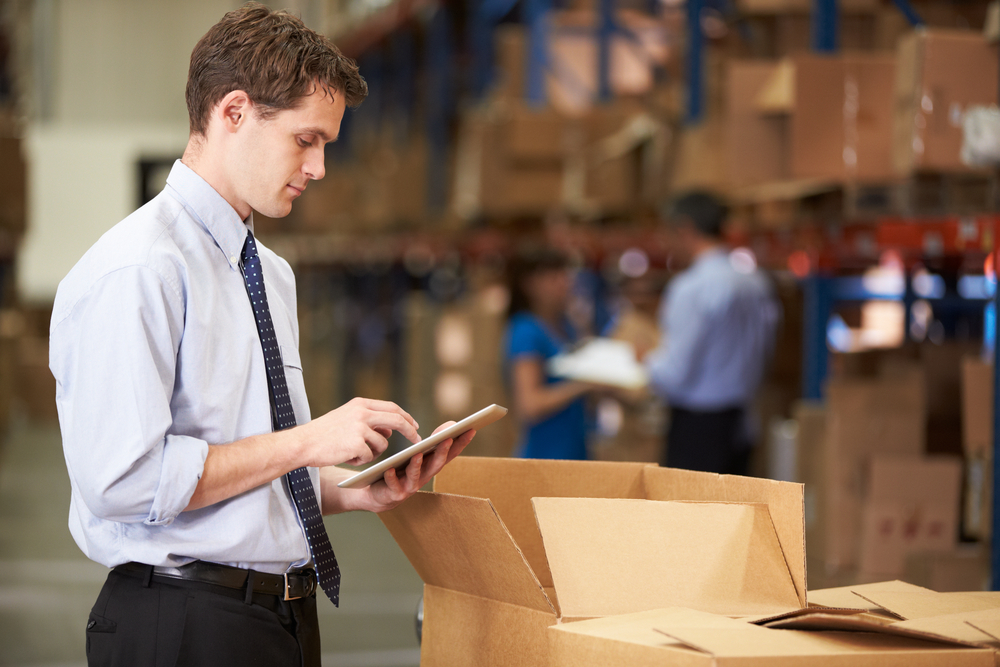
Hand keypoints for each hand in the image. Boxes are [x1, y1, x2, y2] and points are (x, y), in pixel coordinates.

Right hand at [295, 397, 419, 467]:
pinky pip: (369, 457)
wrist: (303, 443)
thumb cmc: (324, 434)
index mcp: (360, 404)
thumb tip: (390, 430)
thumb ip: (368, 420)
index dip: (406, 417)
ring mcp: (360, 428)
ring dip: (372, 453)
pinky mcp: (356, 444)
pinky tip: (345, 456)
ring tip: (351, 452)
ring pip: (382, 445)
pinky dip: (360, 461)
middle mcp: (362, 413)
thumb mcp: (347, 418)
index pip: (392, 407)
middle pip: (397, 420)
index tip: (415, 425)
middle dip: (410, 432)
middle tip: (418, 441)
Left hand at [347, 421, 475, 512]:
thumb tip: (451, 423)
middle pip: (436, 464)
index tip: (471, 429)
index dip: (461, 442)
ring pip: (416, 476)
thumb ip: (434, 440)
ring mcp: (410, 486)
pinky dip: (391, 477)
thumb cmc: (403, 470)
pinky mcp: (395, 493)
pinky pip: (393, 485)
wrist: (381, 494)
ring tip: (417, 454)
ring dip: (417, 465)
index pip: (450, 453)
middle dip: (442, 451)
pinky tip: (389, 469)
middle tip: (448, 438)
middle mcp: (425, 477)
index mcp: (432, 465)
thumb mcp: (420, 453)